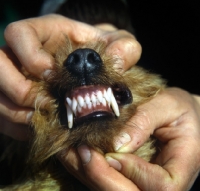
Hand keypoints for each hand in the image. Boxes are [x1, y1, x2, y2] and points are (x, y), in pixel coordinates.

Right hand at [0, 14, 140, 139]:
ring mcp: (15, 77)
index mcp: (44, 33)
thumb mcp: (115, 45)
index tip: (50, 76)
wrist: (92, 67)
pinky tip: (41, 129)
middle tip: (47, 104)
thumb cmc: (101, 52)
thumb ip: (123, 48)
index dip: (29, 56)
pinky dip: (19, 127)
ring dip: (17, 113)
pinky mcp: (14, 100)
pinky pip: (3, 116)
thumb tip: (117, 61)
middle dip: (19, 89)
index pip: (18, 34)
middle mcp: (22, 54)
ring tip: (44, 120)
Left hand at [59, 88, 199, 190]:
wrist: (183, 116)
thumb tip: (118, 142)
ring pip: (114, 190)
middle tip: (82, 153)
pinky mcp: (130, 173)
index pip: (162, 186)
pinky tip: (75, 153)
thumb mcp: (169, 106)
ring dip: (89, 174)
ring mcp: (144, 180)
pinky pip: (107, 179)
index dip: (135, 172)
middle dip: (103, 178)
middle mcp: (162, 181)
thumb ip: (146, 120)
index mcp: (181, 167)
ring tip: (71, 152)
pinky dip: (88, 169)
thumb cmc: (181, 110)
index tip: (113, 153)